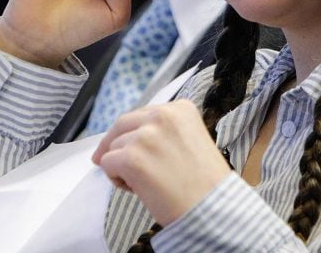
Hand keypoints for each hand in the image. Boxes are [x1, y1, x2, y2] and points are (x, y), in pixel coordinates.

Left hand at [91, 100, 231, 226]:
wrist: (214, 212)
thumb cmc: (205, 185)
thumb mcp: (191, 141)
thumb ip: (164, 132)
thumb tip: (128, 136)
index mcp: (179, 109)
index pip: (142, 115)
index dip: (135, 133)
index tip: (133, 147)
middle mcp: (161, 116)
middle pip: (121, 125)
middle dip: (115, 144)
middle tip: (115, 164)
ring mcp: (145, 136)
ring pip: (113, 147)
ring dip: (121, 165)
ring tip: (145, 183)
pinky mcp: (131, 158)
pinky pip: (106, 163)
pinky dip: (115, 178)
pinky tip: (136, 189)